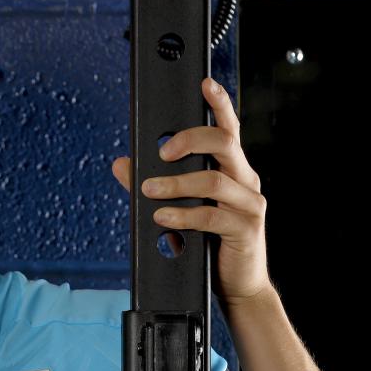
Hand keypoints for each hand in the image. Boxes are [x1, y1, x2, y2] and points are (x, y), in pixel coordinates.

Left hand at [111, 77, 273, 308]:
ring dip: (176, 184)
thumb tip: (121, 165)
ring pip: (213, 180)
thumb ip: (152, 185)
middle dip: (190, 139)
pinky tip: (163, 217)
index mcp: (232, 169)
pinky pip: (211, 216)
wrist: (236, 286)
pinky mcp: (245, 228)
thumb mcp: (178, 209)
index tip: (204, 83)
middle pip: (224, 142)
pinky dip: (183, 215)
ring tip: (149, 190)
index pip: (229, 128)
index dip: (219, 103)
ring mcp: (248, 203)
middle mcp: (244, 180)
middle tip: (163, 152)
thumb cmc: (209, 244)